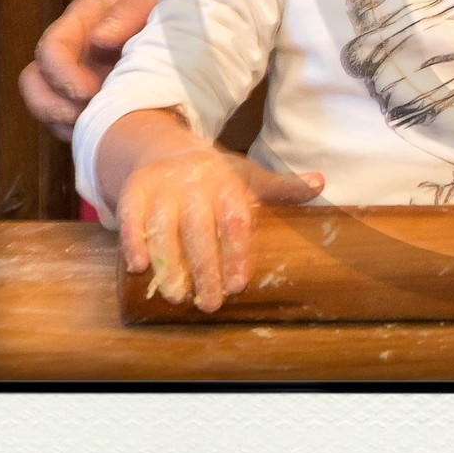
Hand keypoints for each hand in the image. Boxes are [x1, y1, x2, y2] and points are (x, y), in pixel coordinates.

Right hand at [18, 0, 179, 140]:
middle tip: (84, 116)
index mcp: (85, 20)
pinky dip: (86, 134)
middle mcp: (78, 51)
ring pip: (50, 108)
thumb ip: (130, 10)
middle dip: (50, 104)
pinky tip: (112, 135)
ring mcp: (86, 80)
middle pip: (34, 82)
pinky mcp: (101, 102)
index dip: (61, 74)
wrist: (208, 24)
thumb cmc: (180, 2)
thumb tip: (100, 38)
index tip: (90, 91)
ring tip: (100, 128)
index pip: (50, 48)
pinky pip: (76, 125)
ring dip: (65, 124)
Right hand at [118, 145, 323, 312]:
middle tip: (211, 303)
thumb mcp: (249, 177)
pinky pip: (132, 217)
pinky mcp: (134, 191)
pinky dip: (133, 241)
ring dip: (169, 263)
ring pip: (163, 227)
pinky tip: (139, 267)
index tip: (238, 284)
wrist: (165, 149)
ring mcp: (162, 186)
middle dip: (204, 268)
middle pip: (198, 229)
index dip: (236, 252)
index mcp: (225, 180)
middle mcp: (193, 182)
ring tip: (177, 296)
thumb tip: (321, 182)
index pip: (233, 219)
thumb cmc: (215, 175)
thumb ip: (282, 187)